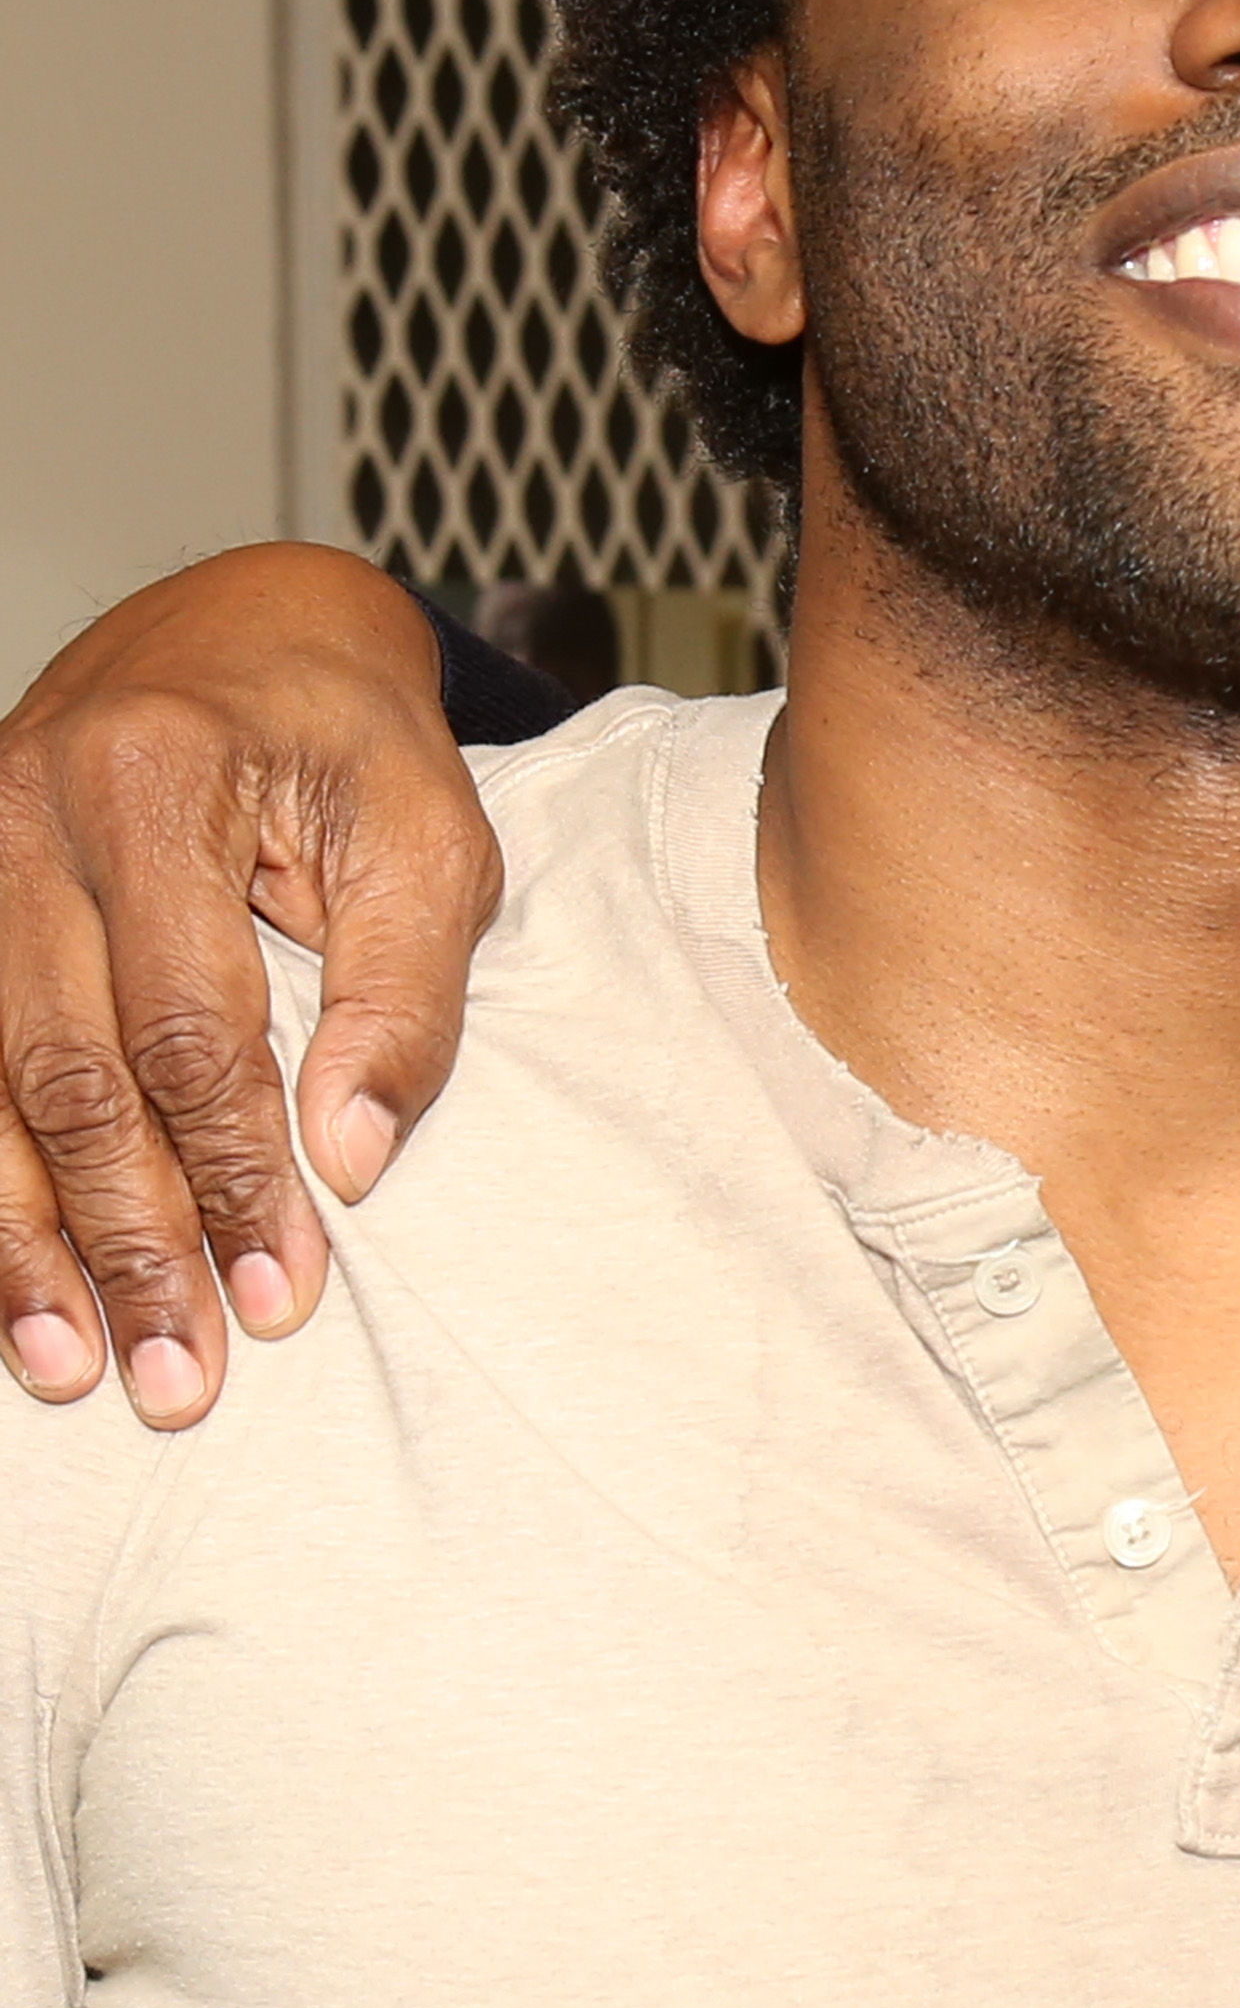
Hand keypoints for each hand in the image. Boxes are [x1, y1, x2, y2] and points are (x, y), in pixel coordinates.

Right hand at [0, 548, 499, 1421]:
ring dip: (27, 1241)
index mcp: (155, 783)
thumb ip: (403, 997)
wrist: (249, 632)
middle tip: (173, 1375)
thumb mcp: (430, 840)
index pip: (189, 1025)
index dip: (231, 1174)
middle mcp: (28, 817)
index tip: (277, 1294)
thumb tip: (349, 1159)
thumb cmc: (351, 741)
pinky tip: (9, 1280)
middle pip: (68, 1072)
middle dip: (123, 1239)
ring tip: (75, 1363)